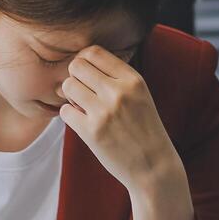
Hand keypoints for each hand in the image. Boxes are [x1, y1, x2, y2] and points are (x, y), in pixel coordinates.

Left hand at [57, 46, 176, 192]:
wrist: (154, 167)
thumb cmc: (145, 130)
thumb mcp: (140, 95)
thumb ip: (116, 77)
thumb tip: (81, 62)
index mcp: (133, 79)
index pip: (94, 52)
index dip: (85, 60)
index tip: (88, 74)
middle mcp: (119, 92)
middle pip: (77, 66)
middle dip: (76, 77)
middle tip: (83, 92)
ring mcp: (104, 112)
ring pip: (68, 86)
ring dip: (70, 96)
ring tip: (83, 107)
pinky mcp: (92, 132)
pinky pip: (64, 111)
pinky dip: (69, 116)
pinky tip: (82, 122)